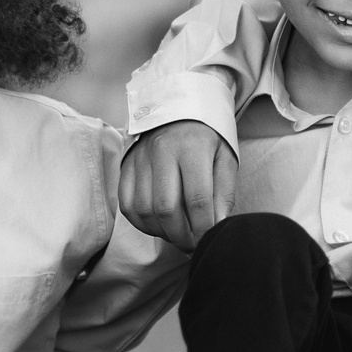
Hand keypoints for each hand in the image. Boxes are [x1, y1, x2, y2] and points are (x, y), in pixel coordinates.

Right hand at [117, 120, 236, 250]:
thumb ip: (224, 192)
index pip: (197, 198)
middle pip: (166, 208)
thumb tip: (217, 226)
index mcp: (192, 147)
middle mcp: (162, 152)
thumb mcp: (225, 158)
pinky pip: (127, 205)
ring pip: (144, 210)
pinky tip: (159, 225)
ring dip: (162, 232)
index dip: (204, 227)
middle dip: (181, 236)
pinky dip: (142, 223)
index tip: (209, 240)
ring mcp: (140, 159)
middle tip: (192, 244)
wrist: (176, 108)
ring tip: (177, 234)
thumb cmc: (207, 137)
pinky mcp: (126, 167)